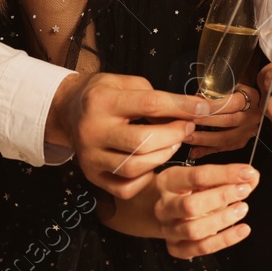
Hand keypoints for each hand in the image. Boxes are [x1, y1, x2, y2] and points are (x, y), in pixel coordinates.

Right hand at [46, 71, 203, 198]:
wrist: (67, 111)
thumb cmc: (103, 94)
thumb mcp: (125, 82)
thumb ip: (154, 95)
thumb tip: (189, 111)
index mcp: (102, 101)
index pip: (150, 104)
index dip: (181, 107)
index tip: (204, 108)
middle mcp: (92, 131)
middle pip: (143, 141)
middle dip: (174, 135)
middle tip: (186, 127)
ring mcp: (90, 157)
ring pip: (135, 167)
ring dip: (163, 156)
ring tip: (171, 143)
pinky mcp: (92, 176)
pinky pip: (125, 187)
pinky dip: (146, 178)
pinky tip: (151, 163)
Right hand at [115, 163, 257, 259]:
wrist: (154, 209)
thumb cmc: (183, 190)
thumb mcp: (199, 177)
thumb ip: (226, 175)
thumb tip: (251, 176)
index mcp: (168, 182)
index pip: (198, 176)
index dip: (226, 174)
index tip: (247, 172)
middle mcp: (165, 206)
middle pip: (190, 205)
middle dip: (221, 197)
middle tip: (243, 191)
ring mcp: (168, 229)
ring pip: (194, 230)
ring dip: (223, 220)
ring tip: (242, 209)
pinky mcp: (176, 247)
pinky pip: (200, 248)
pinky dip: (224, 240)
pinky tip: (241, 230)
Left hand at [186, 87, 262, 159]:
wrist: (248, 102)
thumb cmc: (234, 90)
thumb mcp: (229, 84)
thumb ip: (215, 91)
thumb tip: (196, 99)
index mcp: (251, 98)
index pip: (233, 103)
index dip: (214, 105)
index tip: (196, 107)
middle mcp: (252, 116)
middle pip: (229, 122)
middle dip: (206, 122)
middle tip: (187, 122)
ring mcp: (248, 131)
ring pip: (225, 138)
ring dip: (203, 139)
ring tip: (186, 137)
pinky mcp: (241, 142)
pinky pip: (222, 148)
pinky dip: (206, 150)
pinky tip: (194, 151)